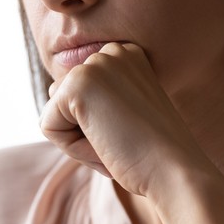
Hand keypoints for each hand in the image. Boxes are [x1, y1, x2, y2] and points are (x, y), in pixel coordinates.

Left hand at [39, 42, 208, 197]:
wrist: (175, 171)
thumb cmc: (153, 155)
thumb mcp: (125, 116)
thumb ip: (96, 99)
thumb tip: (52, 88)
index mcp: (127, 55)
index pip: (80, 93)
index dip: (98, 126)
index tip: (132, 134)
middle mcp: (111, 51)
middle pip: (63, 100)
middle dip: (84, 133)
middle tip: (124, 142)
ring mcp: (94, 65)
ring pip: (54, 113)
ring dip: (78, 141)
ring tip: (116, 143)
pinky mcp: (76, 85)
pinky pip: (47, 127)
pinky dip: (71, 149)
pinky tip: (106, 146)